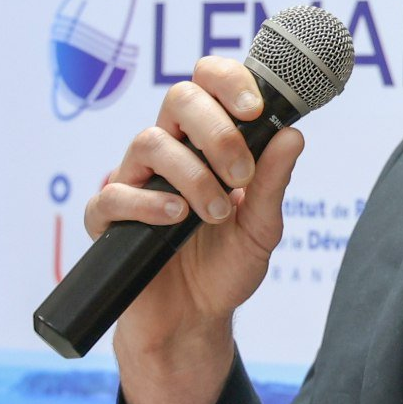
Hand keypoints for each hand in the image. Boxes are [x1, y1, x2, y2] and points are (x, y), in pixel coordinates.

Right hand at [87, 57, 305, 403]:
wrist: (193, 322)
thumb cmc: (225, 268)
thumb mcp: (261, 227)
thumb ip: (272, 183)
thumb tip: (293, 135)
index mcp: (205, 142)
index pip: (207, 83)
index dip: (228, 81)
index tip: (256, 109)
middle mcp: (168, 151)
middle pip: (178, 98)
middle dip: (216, 130)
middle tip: (241, 173)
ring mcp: (135, 181)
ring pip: (150, 141)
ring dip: (192, 174)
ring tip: (215, 214)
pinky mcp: (109, 219)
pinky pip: (114, 194)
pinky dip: (147, 203)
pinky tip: (176, 219)